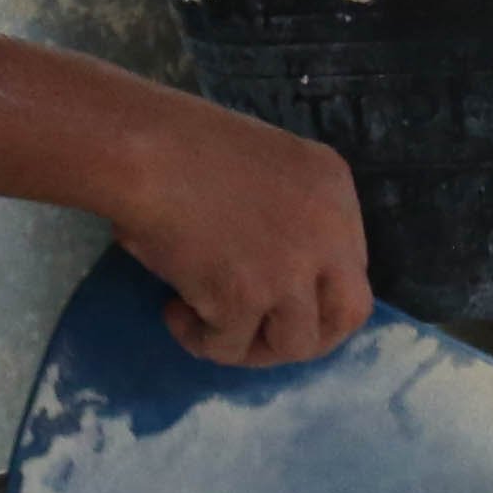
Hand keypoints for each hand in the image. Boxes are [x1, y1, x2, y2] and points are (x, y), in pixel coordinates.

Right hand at [105, 95, 371, 365]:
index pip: (352, 265)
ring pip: (295, 344)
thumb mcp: (267, 168)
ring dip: (251, 345)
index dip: (314, 292)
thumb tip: (281, 284)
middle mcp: (328, 231)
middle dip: (308, 335)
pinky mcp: (246, 297)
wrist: (141, 148)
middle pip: (348, 314)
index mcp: (334, 189)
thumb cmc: (181, 145)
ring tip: (207, 320)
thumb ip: (291, 216)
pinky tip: (173, 309)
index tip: (277, 298)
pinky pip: (230, 347)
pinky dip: (198, 338)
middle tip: (263, 336)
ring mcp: (291, 268)